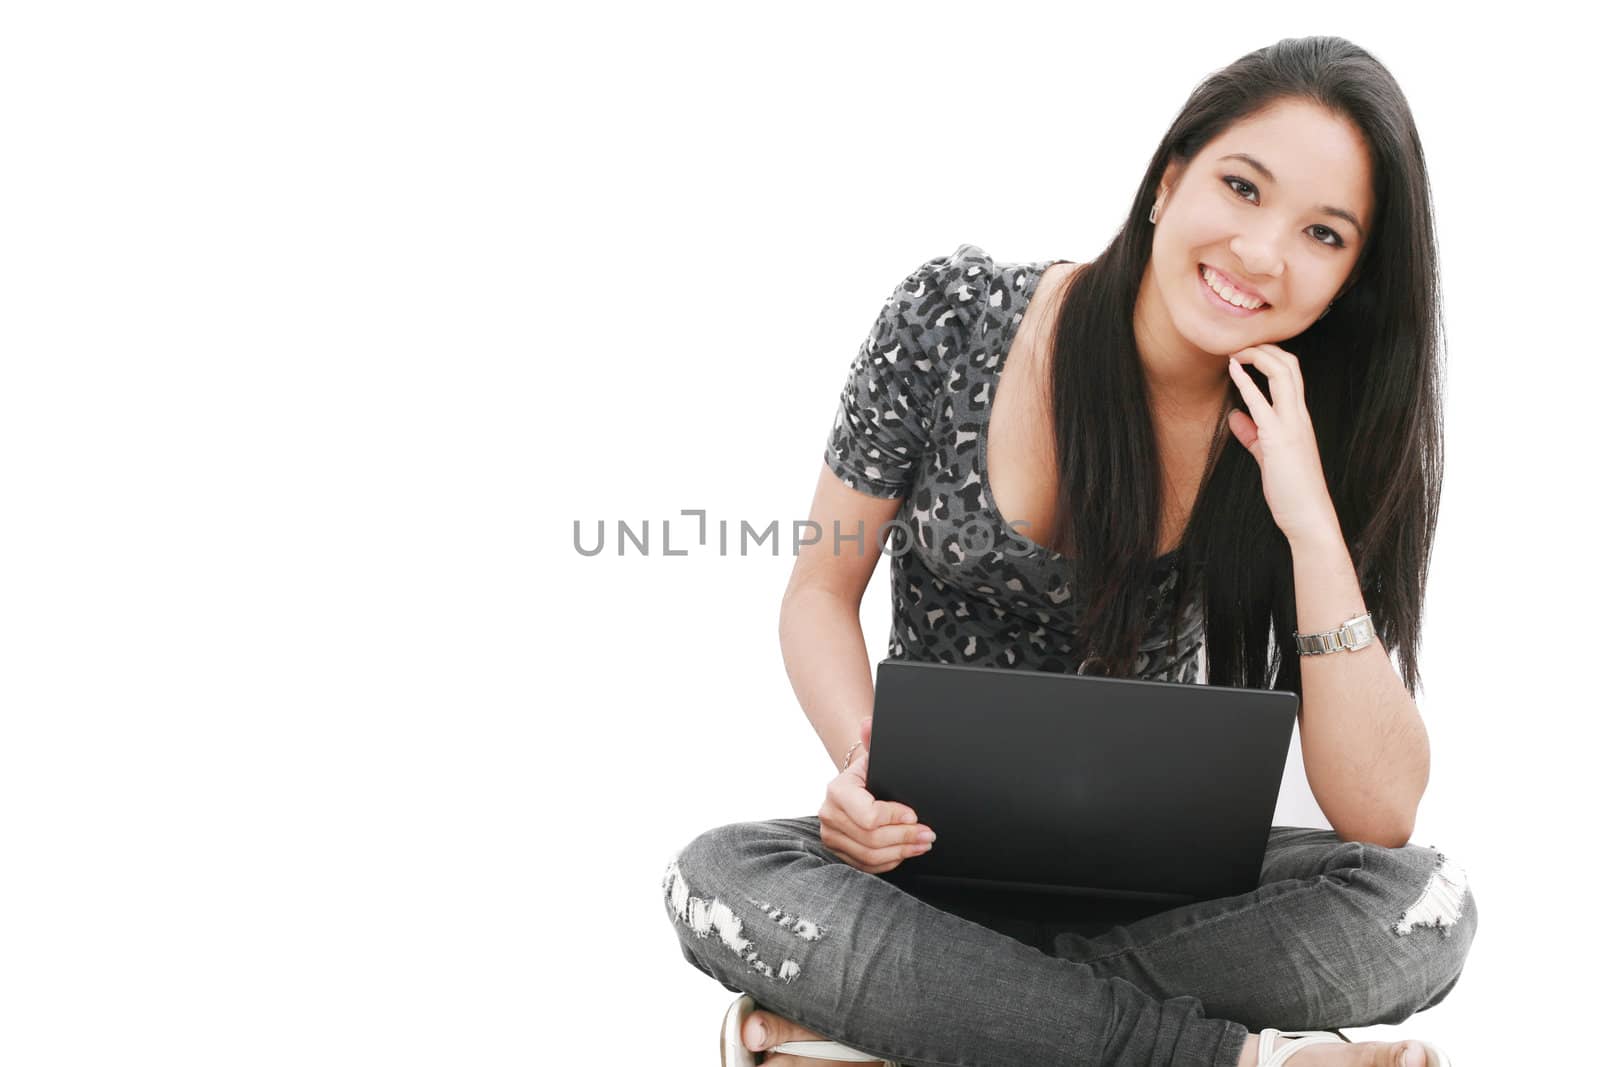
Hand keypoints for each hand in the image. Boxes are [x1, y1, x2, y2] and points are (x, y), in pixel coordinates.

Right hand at [817, 716, 936, 873]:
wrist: (856, 785)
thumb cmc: (870, 771)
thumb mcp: (876, 754)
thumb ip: (873, 737)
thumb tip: (869, 723)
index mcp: (837, 790)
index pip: (870, 816)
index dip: (896, 818)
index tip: (914, 814)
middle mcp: (829, 814)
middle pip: (872, 839)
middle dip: (906, 837)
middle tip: (928, 834)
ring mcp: (831, 836)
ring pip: (870, 856)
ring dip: (901, 851)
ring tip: (922, 843)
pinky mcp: (839, 851)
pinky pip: (866, 866)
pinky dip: (889, 861)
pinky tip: (905, 851)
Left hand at [1225, 344, 1342, 544]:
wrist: (1309, 516)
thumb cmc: (1292, 489)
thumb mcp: (1268, 456)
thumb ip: (1253, 435)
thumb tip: (1235, 417)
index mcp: (1299, 418)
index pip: (1291, 374)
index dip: (1270, 356)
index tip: (1248, 350)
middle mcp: (1299, 416)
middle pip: (1290, 365)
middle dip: (1265, 347)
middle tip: (1240, 342)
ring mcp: (1292, 426)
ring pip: (1284, 374)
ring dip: (1258, 356)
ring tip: (1236, 349)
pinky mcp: (1279, 440)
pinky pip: (1263, 404)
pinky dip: (1248, 383)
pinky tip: (1234, 370)